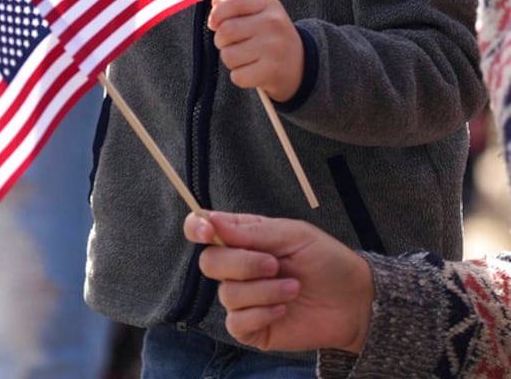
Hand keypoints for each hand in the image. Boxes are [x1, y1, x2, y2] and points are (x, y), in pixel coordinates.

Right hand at [184, 210, 372, 355]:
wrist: (354, 301)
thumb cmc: (325, 260)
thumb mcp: (293, 234)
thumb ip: (252, 230)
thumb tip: (212, 222)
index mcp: (241, 237)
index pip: (200, 228)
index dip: (196, 227)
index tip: (208, 232)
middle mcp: (236, 267)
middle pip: (208, 263)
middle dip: (242, 264)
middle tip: (275, 264)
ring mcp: (242, 299)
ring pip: (227, 294)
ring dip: (263, 290)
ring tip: (293, 288)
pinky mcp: (250, 327)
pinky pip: (237, 322)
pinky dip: (262, 313)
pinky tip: (284, 309)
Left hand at [208, 0, 303, 101]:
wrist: (301, 66)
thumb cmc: (271, 37)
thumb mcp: (260, 14)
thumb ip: (236, 6)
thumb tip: (215, 1)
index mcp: (269, 5)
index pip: (233, 2)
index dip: (217, 14)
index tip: (214, 23)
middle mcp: (273, 24)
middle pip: (225, 30)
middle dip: (221, 41)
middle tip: (232, 45)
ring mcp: (274, 48)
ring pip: (228, 55)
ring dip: (230, 60)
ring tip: (246, 59)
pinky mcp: (272, 71)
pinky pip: (236, 76)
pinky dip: (240, 77)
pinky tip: (253, 72)